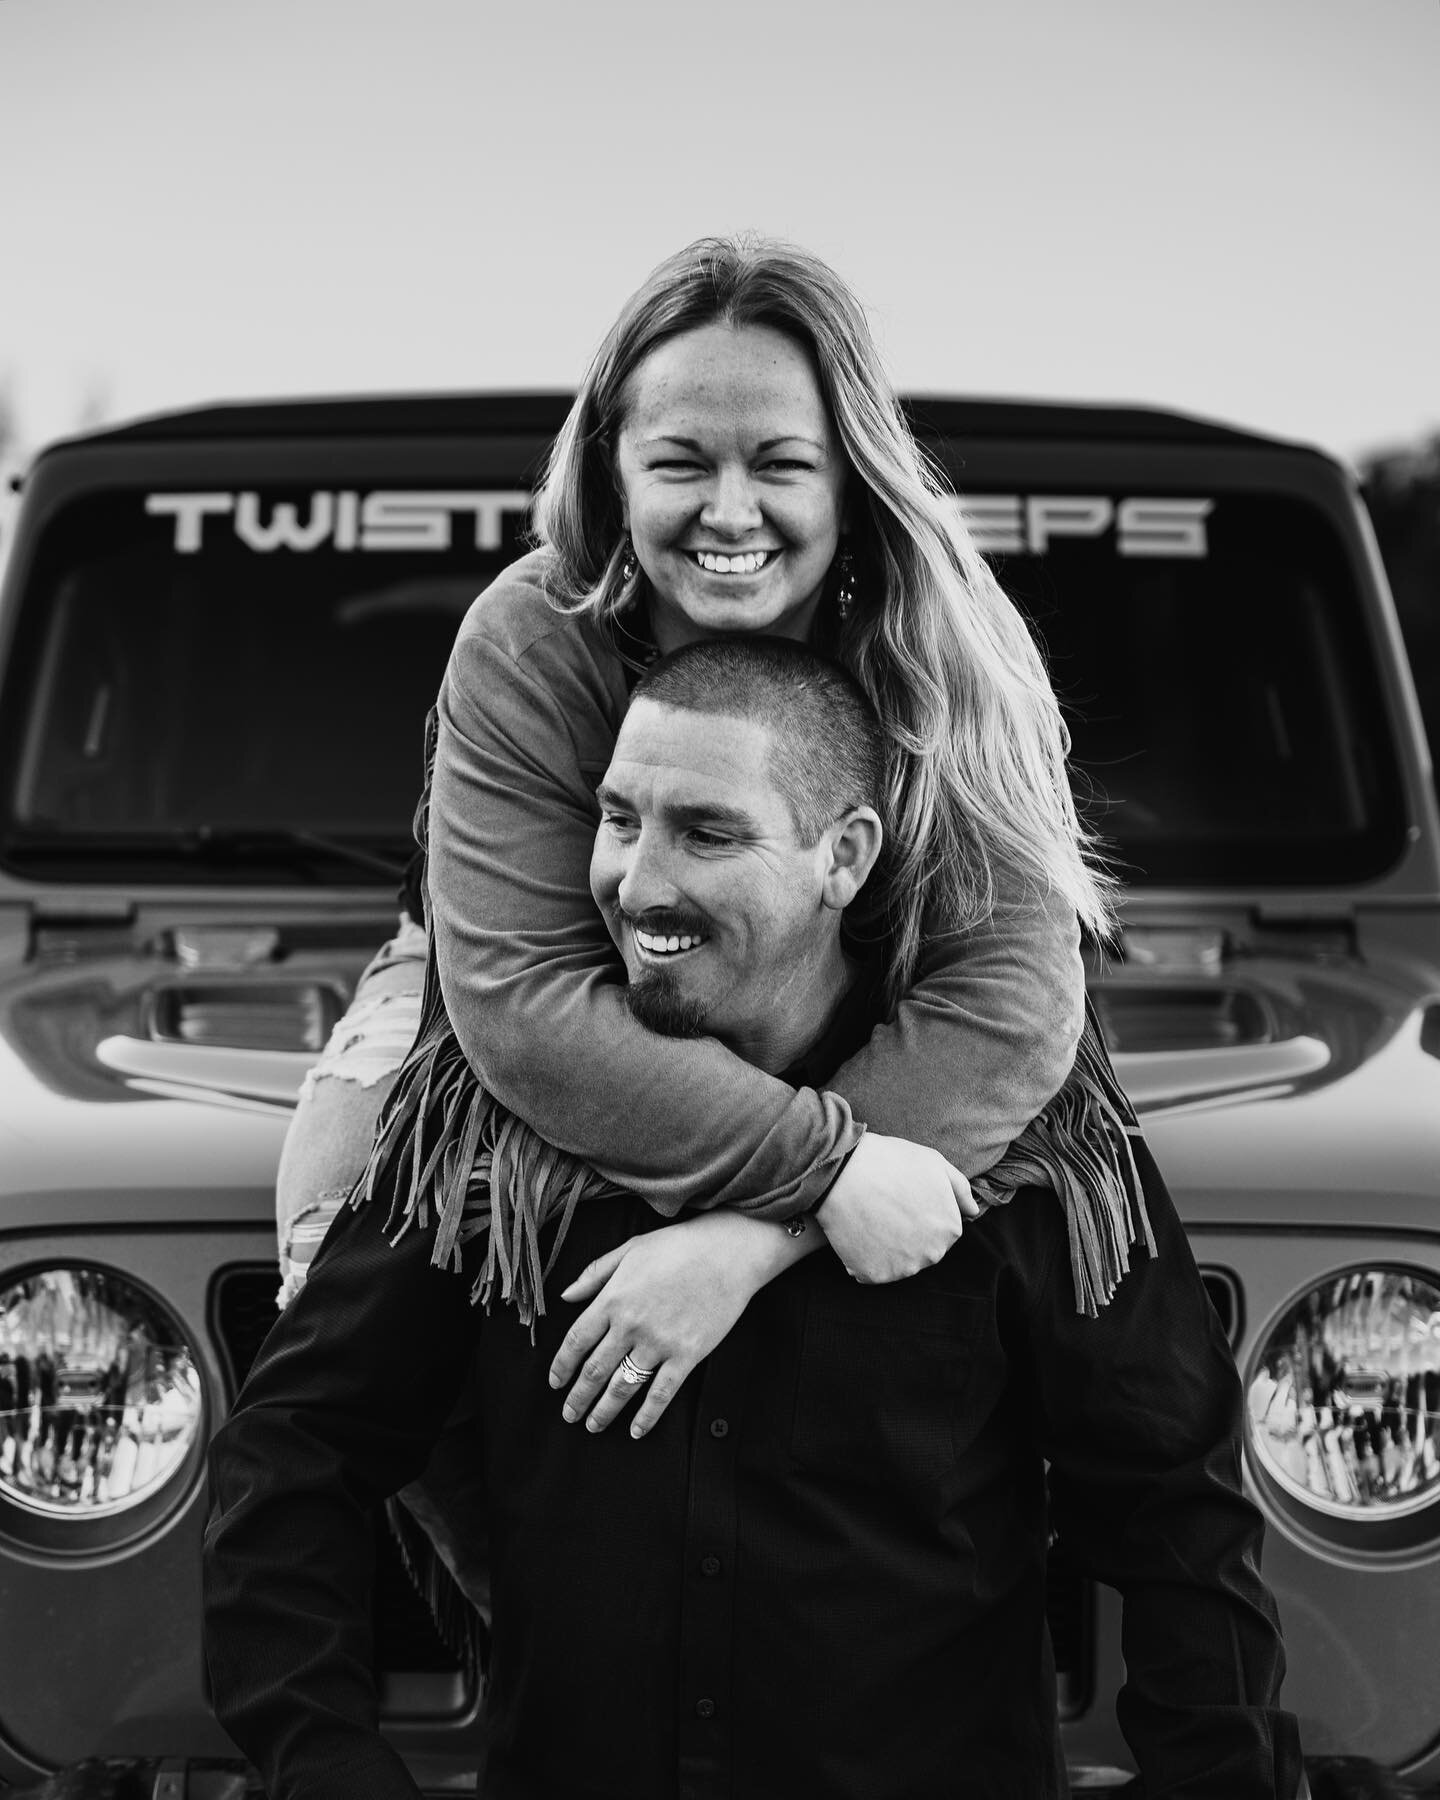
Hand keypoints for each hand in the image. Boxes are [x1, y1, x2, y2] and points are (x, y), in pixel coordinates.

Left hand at [548, 1212, 808, 1438]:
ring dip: (603, 1411)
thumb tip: (565, 1295)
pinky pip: (661, 1394)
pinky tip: (635, 1431)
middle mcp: (630, 1325)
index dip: (561, 1366)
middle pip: (594, 1371)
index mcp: (613, 1298)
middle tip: (569, 1415)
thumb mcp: (630, 1250)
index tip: (555, 1383)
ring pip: (622, 1388)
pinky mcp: (687, 1356)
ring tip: (592, 1426)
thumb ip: (594, 1273)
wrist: (728, 1252)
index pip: (576, 1341)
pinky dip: (646, 1417)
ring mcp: (659, 1343)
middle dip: (578, 1397)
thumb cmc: (678, 1246)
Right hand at [815, 1131, 977, 1283]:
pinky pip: (871, 1270)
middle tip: (886, 1208)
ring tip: (871, 1217)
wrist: (841, 1171)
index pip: (942, 1231)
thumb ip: (960, 1190)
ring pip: (898, 1262)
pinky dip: (864, 1257)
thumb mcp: (934, 1163)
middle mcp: (932, 1255)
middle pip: (922, 1250)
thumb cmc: (889, 1161)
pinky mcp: (873, 1275)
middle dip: (907, 1233)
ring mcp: (902, 1268)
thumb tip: (974, 1212)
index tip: (903, 1199)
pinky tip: (858, 1232)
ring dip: (886, 1247)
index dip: (921, 1213)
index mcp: (950, 1229)